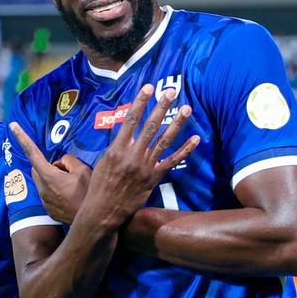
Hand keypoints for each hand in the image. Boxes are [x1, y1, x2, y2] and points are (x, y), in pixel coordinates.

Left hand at [3, 136, 90, 223]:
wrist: (93, 220)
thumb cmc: (88, 193)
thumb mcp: (83, 170)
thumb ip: (68, 160)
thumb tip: (61, 164)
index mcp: (48, 176)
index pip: (32, 152)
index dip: (22, 138)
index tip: (13, 126)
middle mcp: (42, 189)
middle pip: (37, 168)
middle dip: (47, 164)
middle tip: (67, 170)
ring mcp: (44, 201)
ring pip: (43, 182)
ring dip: (52, 178)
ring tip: (72, 184)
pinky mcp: (49, 211)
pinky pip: (48, 194)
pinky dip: (56, 190)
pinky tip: (71, 196)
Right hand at [82, 84, 197, 228]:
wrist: (104, 210)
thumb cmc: (100, 186)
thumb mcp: (104, 162)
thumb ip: (117, 147)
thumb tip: (126, 133)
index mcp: (117, 149)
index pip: (130, 119)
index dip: (140, 102)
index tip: (149, 87)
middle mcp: (133, 154)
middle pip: (150, 125)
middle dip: (162, 106)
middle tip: (171, 91)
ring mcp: (146, 166)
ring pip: (164, 140)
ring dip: (176, 122)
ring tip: (186, 108)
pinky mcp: (154, 178)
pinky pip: (172, 161)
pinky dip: (185, 150)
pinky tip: (196, 139)